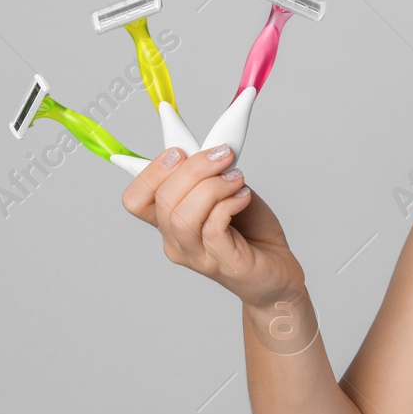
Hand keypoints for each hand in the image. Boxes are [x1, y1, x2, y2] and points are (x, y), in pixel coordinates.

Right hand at [121, 144, 304, 307]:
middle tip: (223, 155)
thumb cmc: (250, 229)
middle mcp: (175, 241)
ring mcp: (196, 256)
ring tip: (236, 178)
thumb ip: (208, 171)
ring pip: (182, 217)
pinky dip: (229, 203)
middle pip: (161, 201)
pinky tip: (244, 196)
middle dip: (193, 168)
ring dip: (212, 186)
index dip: (150, 171)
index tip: (179, 150)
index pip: (135, 199)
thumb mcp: (225, 189)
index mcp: (168, 220)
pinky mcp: (222, 263)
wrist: (277, 268)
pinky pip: (212, 228)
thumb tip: (202, 146)